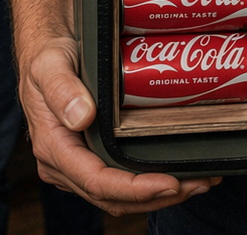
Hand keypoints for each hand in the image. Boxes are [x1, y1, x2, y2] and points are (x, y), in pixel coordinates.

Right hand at [19, 32, 219, 213]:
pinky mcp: (90, 156)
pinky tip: (177, 173)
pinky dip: (147, 183)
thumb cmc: (48, 57)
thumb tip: (83, 117)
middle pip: (113, 196)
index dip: (135, 189)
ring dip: (158, 196)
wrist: (47, 50)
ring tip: (198, 182)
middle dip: (157, 197)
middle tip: (199, 183)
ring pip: (118, 195)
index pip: (97, 182)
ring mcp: (77, 163)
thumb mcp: (50, 66)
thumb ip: (63, 90)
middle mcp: (64, 164)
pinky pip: (119, 179)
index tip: (170, 183)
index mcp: (54, 148)